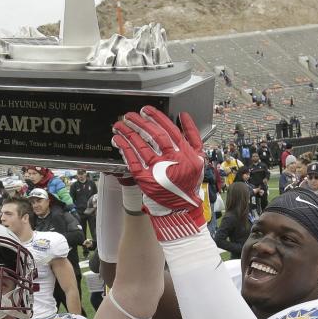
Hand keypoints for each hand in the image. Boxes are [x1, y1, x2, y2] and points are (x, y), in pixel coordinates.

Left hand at [112, 106, 204, 240]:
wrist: (182, 208)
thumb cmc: (190, 181)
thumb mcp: (199, 158)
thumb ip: (193, 135)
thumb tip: (184, 116)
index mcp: (185, 153)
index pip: (169, 130)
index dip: (157, 118)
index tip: (147, 110)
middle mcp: (172, 161)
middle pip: (154, 136)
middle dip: (140, 122)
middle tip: (130, 115)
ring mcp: (158, 170)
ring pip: (141, 146)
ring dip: (129, 132)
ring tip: (120, 123)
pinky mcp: (145, 180)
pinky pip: (132, 161)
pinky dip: (124, 148)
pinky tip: (118, 140)